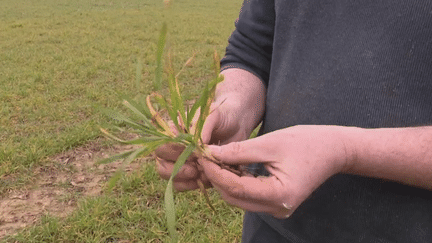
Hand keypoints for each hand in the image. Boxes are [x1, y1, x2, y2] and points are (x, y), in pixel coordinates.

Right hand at [155, 102, 253, 190]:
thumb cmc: (223, 115)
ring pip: (171, 177)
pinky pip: (183, 185)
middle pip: (162, 164)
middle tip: (195, 168)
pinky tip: (207, 179)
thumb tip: (197, 144)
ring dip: (185, 179)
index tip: (192, 153)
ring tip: (203, 174)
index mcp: (175, 132)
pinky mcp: (195, 173)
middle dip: (178, 169)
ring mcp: (184, 162)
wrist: (238, 125)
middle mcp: (175, 148)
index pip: (162, 145)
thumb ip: (203, 126)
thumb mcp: (214, 113)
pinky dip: (193, 185)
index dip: (173, 152)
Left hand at [200, 125, 352, 217]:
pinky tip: (230, 164)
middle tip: (204, 156)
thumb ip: (239, 151)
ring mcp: (277, 208)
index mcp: (279, 195)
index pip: (236, 188)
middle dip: (216, 177)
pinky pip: (249, 195)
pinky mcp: (276, 202)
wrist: (334, 150)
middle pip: (235, 197)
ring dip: (225, 180)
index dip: (215, 172)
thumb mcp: (270, 143)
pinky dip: (237, 181)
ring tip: (214, 158)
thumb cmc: (307, 142)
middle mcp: (277, 208)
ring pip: (240, 198)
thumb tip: (210, 153)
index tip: (201, 155)